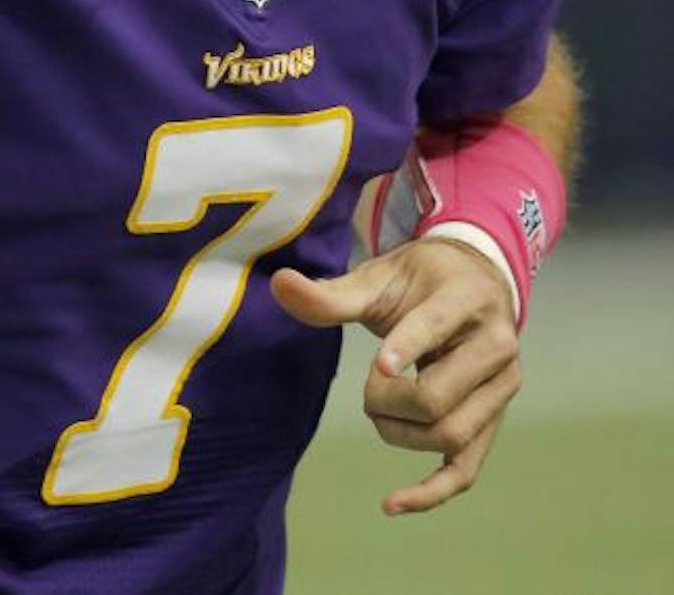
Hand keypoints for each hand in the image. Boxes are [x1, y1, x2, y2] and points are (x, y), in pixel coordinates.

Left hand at [271, 238, 521, 514]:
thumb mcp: (378, 278)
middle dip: (386, 400)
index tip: (381, 367)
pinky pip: (466, 469)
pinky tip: (391, 504)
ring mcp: (501, 390)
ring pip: (451, 436)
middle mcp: (498, 348)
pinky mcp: (491, 421)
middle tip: (371, 381)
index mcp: (468, 300)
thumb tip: (280, 284)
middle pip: (438, 400)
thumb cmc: (421, 282)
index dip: (408, 348)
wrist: (475, 284)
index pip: (437, 328)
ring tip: (379, 405)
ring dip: (399, 433)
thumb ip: (332, 293)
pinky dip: (432, 491)